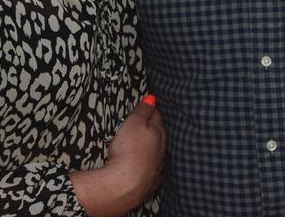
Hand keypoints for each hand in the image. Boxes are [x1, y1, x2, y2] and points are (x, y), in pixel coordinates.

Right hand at [71, 96, 165, 216]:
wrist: (123, 187)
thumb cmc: (128, 151)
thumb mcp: (134, 123)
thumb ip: (143, 110)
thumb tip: (152, 98)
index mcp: (158, 133)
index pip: (156, 116)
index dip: (151, 109)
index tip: (148, 105)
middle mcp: (161, 150)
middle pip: (159, 134)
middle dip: (154, 128)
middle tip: (146, 123)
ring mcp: (156, 168)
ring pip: (157, 153)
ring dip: (152, 147)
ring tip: (144, 143)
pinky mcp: (149, 184)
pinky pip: (151, 171)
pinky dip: (148, 166)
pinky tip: (146, 166)